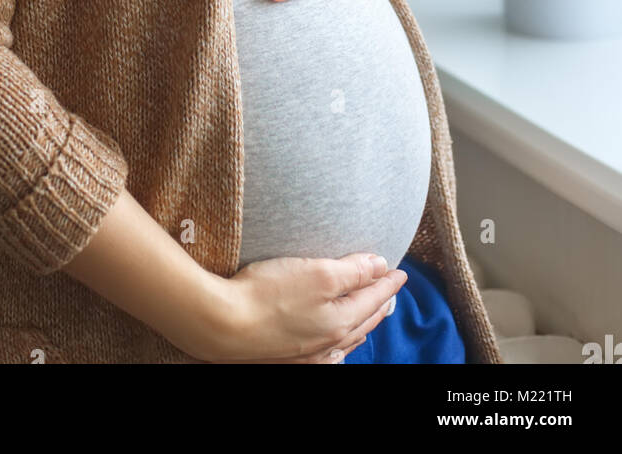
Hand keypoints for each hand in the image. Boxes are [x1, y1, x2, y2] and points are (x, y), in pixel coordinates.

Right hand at [189, 252, 407, 363]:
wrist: (223, 326)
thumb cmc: (268, 295)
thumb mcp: (317, 272)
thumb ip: (353, 271)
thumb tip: (380, 266)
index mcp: (340, 321)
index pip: (373, 297)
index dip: (388, 282)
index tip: (399, 272)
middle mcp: (328, 342)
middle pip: (363, 319)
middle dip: (379, 303)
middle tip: (391, 290)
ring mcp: (308, 354)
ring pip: (346, 338)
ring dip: (362, 322)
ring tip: (371, 312)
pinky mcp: (287, 357)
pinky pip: (327, 354)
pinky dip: (340, 343)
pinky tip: (336, 342)